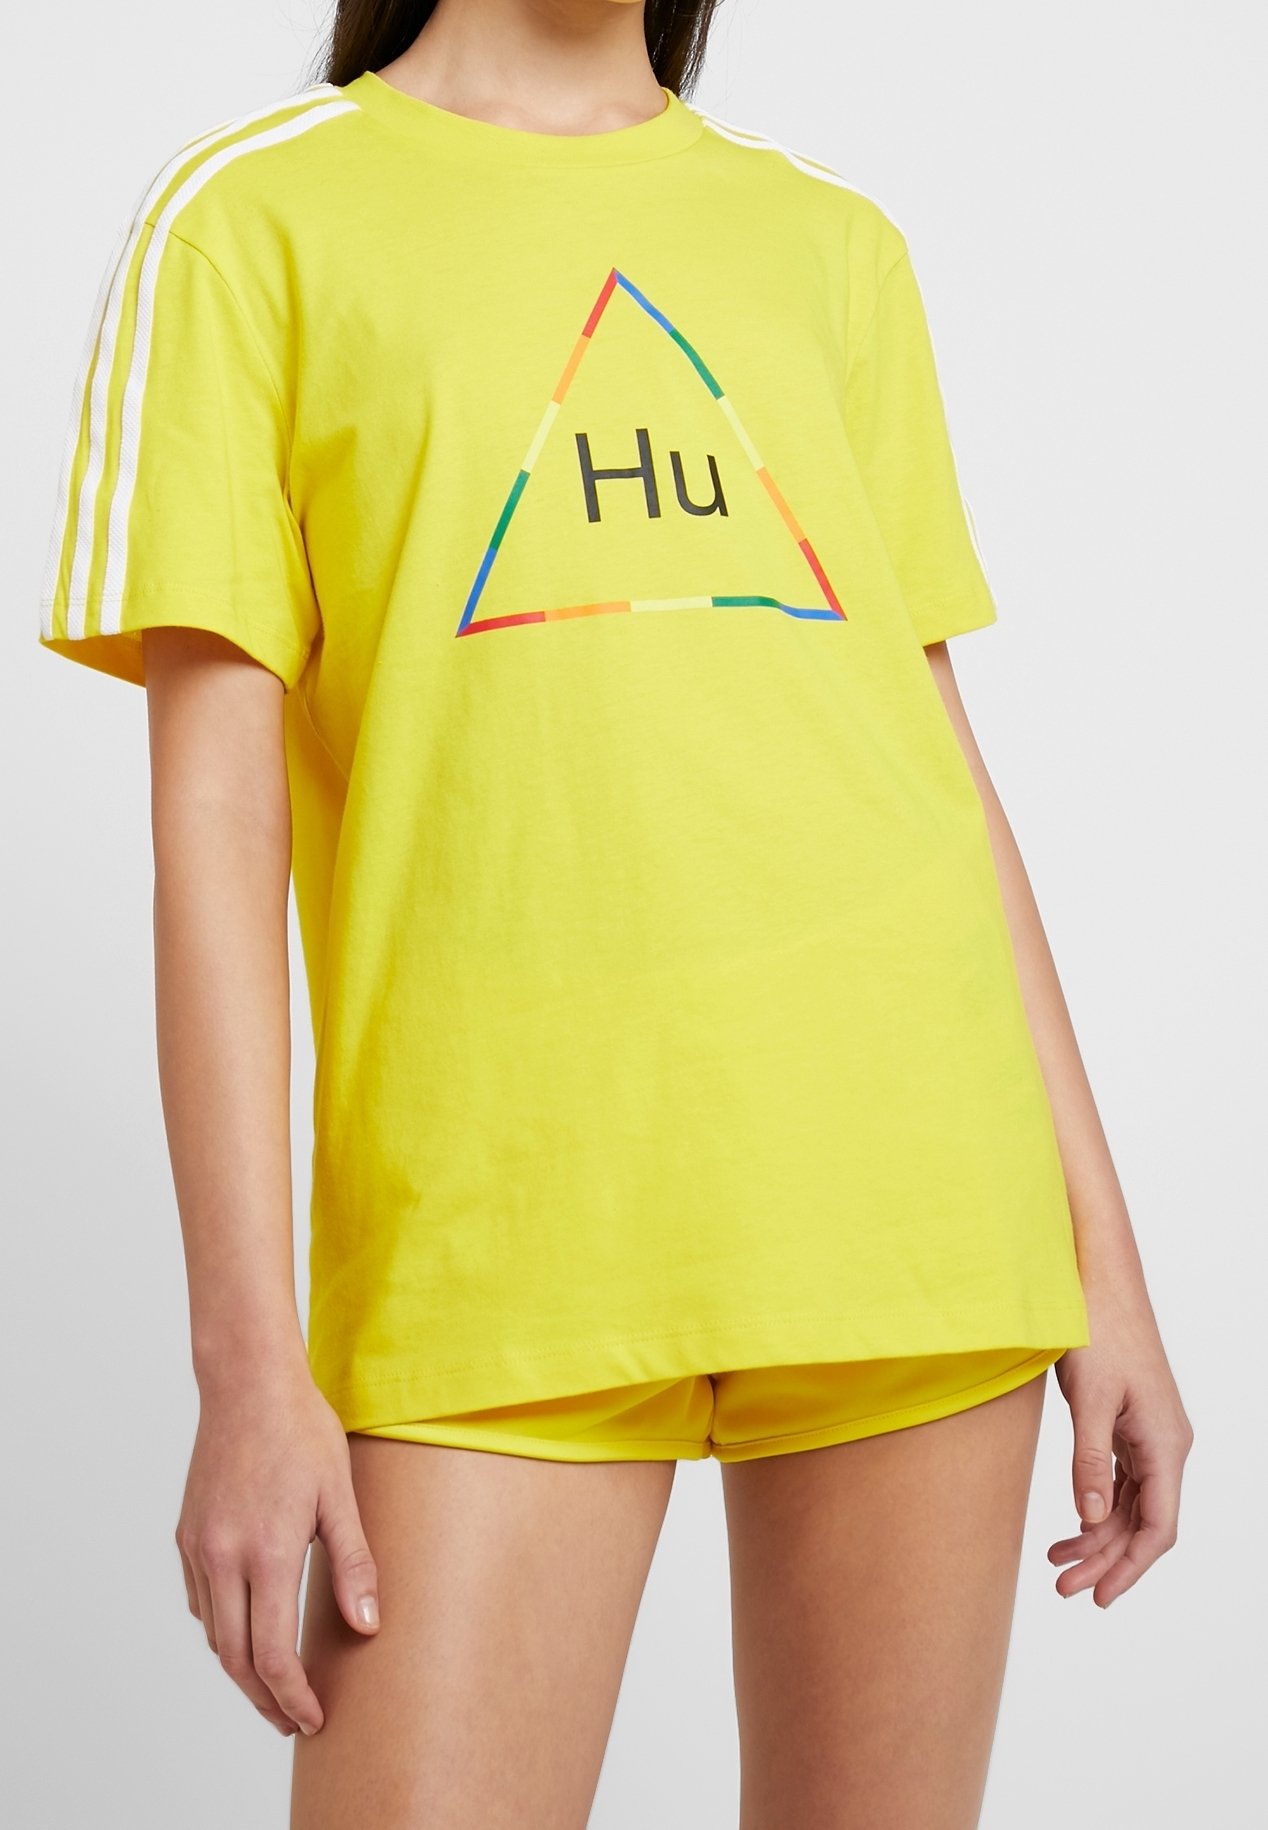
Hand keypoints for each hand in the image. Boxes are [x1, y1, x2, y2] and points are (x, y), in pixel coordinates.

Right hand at [175, 1352, 379, 1735]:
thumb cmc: (302, 1431)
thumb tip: (368, 1626)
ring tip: (274, 1683)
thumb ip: (354, 1563)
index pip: (271, 1655)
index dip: (292, 1697)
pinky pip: (200, 1601)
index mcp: (266, 1553)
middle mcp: (223, 1557)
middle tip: (294, 1719)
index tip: (313, 1718)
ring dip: (241, 1667)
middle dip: (265, 1699)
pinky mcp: (187, 1534)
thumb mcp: (340, 1495)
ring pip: (213, 1633)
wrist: (248, 1384)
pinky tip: (247, 1628)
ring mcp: (199, 1547)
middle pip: (235, 1659)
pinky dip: (223, 1628)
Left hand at [1049, 1288, 1192, 1606]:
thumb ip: (1090, 1460)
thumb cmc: (1096, 1330)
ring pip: (1131, 1504)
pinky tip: (1073, 1526)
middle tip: (1063, 1589)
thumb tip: (1092, 1518)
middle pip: (1143, 1522)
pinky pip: (1121, 1480)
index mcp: (1165, 1443)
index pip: (1158, 1526)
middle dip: (1106, 1560)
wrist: (1098, 1280)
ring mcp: (1150, 1434)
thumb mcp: (1088, 1398)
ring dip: (1098, 1536)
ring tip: (1056, 1564)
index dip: (1130, 1567)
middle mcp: (1166, 1444)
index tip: (1100, 1597)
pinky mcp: (1130, 1423)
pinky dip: (1097, 1505)